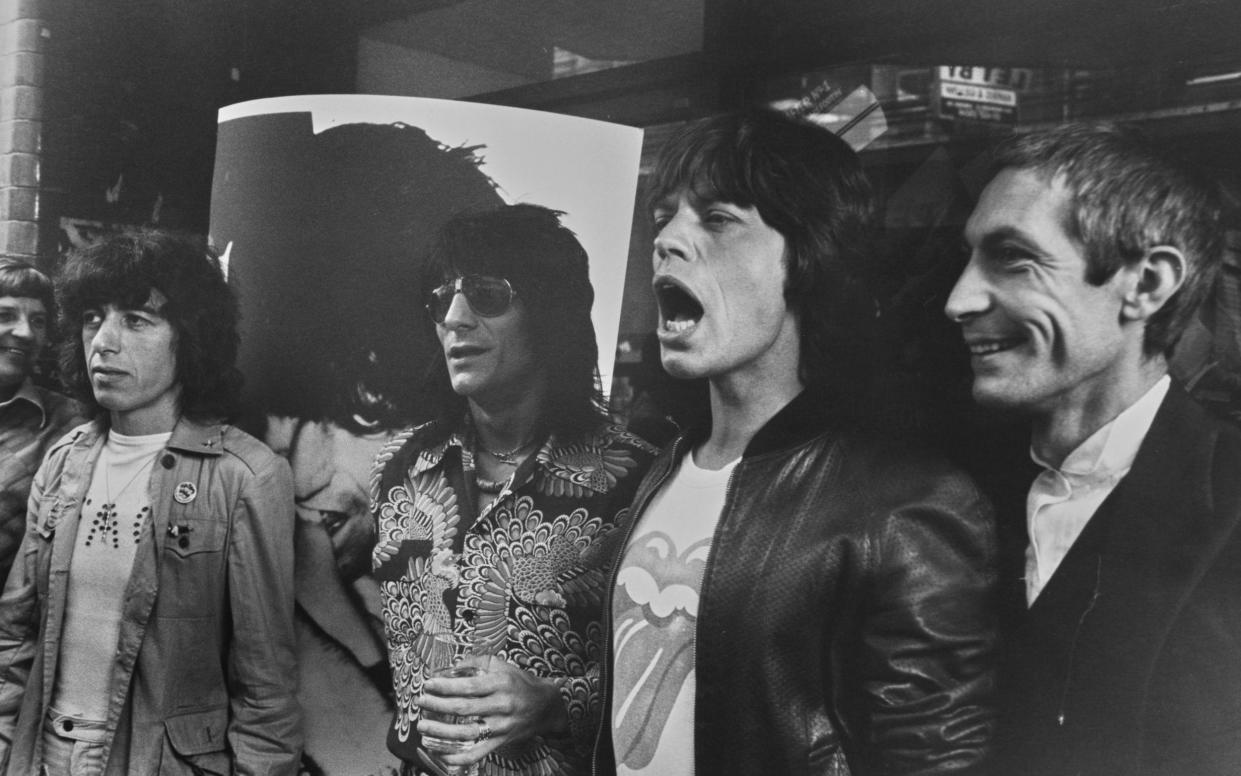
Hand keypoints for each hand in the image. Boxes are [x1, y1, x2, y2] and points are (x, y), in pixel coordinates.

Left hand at [415, 658, 568, 766]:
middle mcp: (501, 705)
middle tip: (420, 702)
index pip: (469, 686)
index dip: (446, 686)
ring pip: (466, 733)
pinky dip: (457, 757)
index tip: (428, 684)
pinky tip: (440, 754)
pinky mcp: (500, 742)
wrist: (546, 706)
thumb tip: (449, 667)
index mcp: (500, 683)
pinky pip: (477, 753)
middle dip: (437, 706)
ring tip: (423, 727)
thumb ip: (476, 662)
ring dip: (441, 732)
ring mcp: (501, 726)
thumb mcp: (502, 666)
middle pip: (463, 709)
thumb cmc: (520, 682)